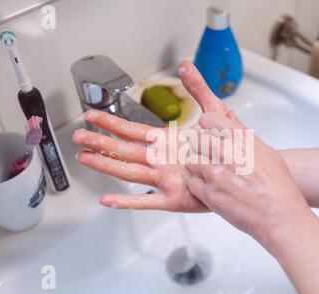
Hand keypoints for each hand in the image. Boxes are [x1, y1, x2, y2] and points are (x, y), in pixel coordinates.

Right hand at [72, 60, 228, 211]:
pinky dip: (127, 201)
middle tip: (77, 136)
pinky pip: (146, 201)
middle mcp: (160, 159)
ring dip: (105, 165)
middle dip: (100, 142)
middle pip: (123, 149)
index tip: (91, 116)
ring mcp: (164, 179)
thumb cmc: (224, 147)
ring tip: (85, 159)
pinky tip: (109, 200)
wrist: (240, 174)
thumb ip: (198, 89)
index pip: (132, 130)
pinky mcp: (173, 198)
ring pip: (128, 171)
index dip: (111, 123)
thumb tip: (186, 66)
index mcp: (166, 141)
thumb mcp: (213, 112)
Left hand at [185, 112, 310, 240]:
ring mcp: (215, 173)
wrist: (279, 215)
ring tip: (206, 171)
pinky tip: (207, 185)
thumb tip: (230, 117)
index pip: (208, 119)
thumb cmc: (278, 187)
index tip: (210, 135)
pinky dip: (195, 183)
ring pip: (189, 159)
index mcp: (241, 139)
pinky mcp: (209, 193)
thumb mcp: (266, 152)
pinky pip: (190, 181)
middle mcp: (227, 153)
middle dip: (199, 145)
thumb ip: (243, 133)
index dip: (207, 127)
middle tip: (206, 155)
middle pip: (195, 138)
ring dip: (195, 164)